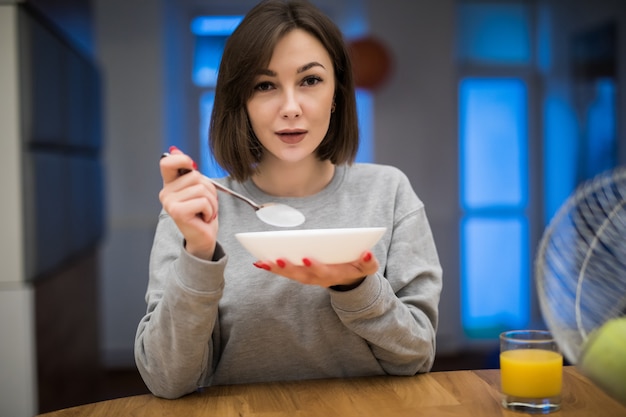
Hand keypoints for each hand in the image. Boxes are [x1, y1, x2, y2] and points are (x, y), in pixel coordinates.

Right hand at [159, 147, 218, 259]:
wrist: (203, 237)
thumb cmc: (202, 212)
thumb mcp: (197, 189)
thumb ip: (189, 172)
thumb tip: (175, 150)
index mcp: (170, 184)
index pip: (167, 162)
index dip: (182, 159)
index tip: (192, 167)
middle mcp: (165, 193)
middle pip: (195, 176)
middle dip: (209, 190)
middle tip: (205, 204)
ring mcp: (169, 203)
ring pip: (201, 189)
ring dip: (211, 202)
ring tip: (205, 211)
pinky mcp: (177, 212)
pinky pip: (203, 201)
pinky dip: (210, 210)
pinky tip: (204, 218)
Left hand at [253, 251, 378, 288]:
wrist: (351, 280)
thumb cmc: (358, 267)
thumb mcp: (368, 266)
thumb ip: (369, 261)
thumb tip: (366, 253)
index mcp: (335, 274)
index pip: (324, 272)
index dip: (315, 267)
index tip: (306, 258)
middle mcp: (319, 279)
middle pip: (302, 275)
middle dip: (289, 268)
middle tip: (277, 258)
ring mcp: (309, 278)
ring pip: (291, 275)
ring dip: (276, 269)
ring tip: (262, 261)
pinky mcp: (301, 275)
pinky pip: (285, 273)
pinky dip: (272, 268)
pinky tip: (259, 262)